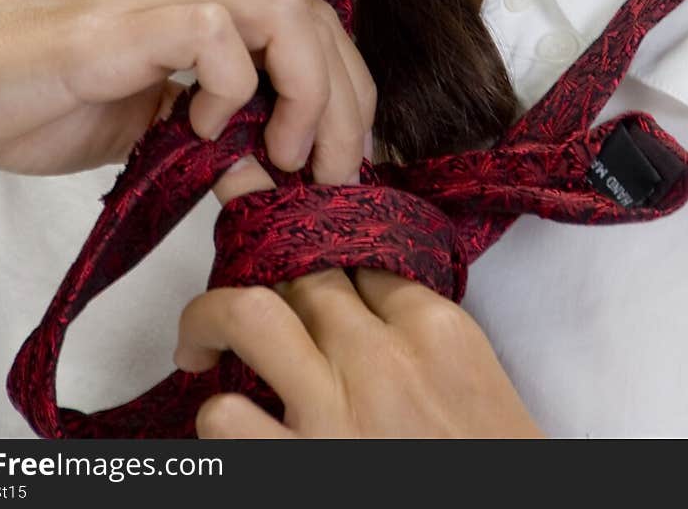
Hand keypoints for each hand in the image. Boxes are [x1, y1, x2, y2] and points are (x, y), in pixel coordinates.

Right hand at [0, 0, 374, 180]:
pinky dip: (233, 89)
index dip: (343, 87)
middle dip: (346, 97)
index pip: (304, 17)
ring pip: (282, 8)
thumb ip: (208, 137)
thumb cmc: (27, 105)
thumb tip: (271, 175)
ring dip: (307, 91)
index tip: (341, 162)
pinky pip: (213, 32)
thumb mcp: (143, 127)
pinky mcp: (116, 24)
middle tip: (334, 173)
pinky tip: (201, 132)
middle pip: (311, 9)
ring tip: (284, 156)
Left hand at [175, 162, 545, 439]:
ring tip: (197, 338)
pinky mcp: (299, 471)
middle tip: (230, 220)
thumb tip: (362, 295)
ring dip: (210, 316)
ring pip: (250, 313)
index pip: (360, 245)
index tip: (289, 216)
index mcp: (437, 329)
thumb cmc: (490, 462)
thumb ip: (423, 332)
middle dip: (255, 231)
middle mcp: (382, 359)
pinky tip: (224, 416)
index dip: (315, 227)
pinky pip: (227, 416)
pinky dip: (214, 413)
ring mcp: (335, 414)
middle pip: (302, 261)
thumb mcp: (478, 381)